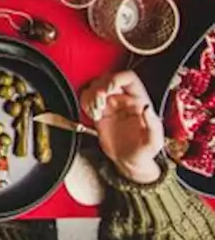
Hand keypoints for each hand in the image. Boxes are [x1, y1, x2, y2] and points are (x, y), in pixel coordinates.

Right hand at [81, 70, 163, 184]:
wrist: (129, 161)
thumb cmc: (144, 151)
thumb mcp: (154, 142)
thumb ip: (153, 124)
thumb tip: (147, 107)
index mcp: (139, 100)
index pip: (128, 78)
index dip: (116, 78)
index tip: (108, 89)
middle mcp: (124, 99)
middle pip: (107, 79)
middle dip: (100, 88)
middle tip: (100, 104)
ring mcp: (110, 104)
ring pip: (95, 86)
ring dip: (91, 96)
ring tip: (96, 112)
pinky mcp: (99, 112)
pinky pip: (87, 98)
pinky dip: (85, 103)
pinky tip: (92, 114)